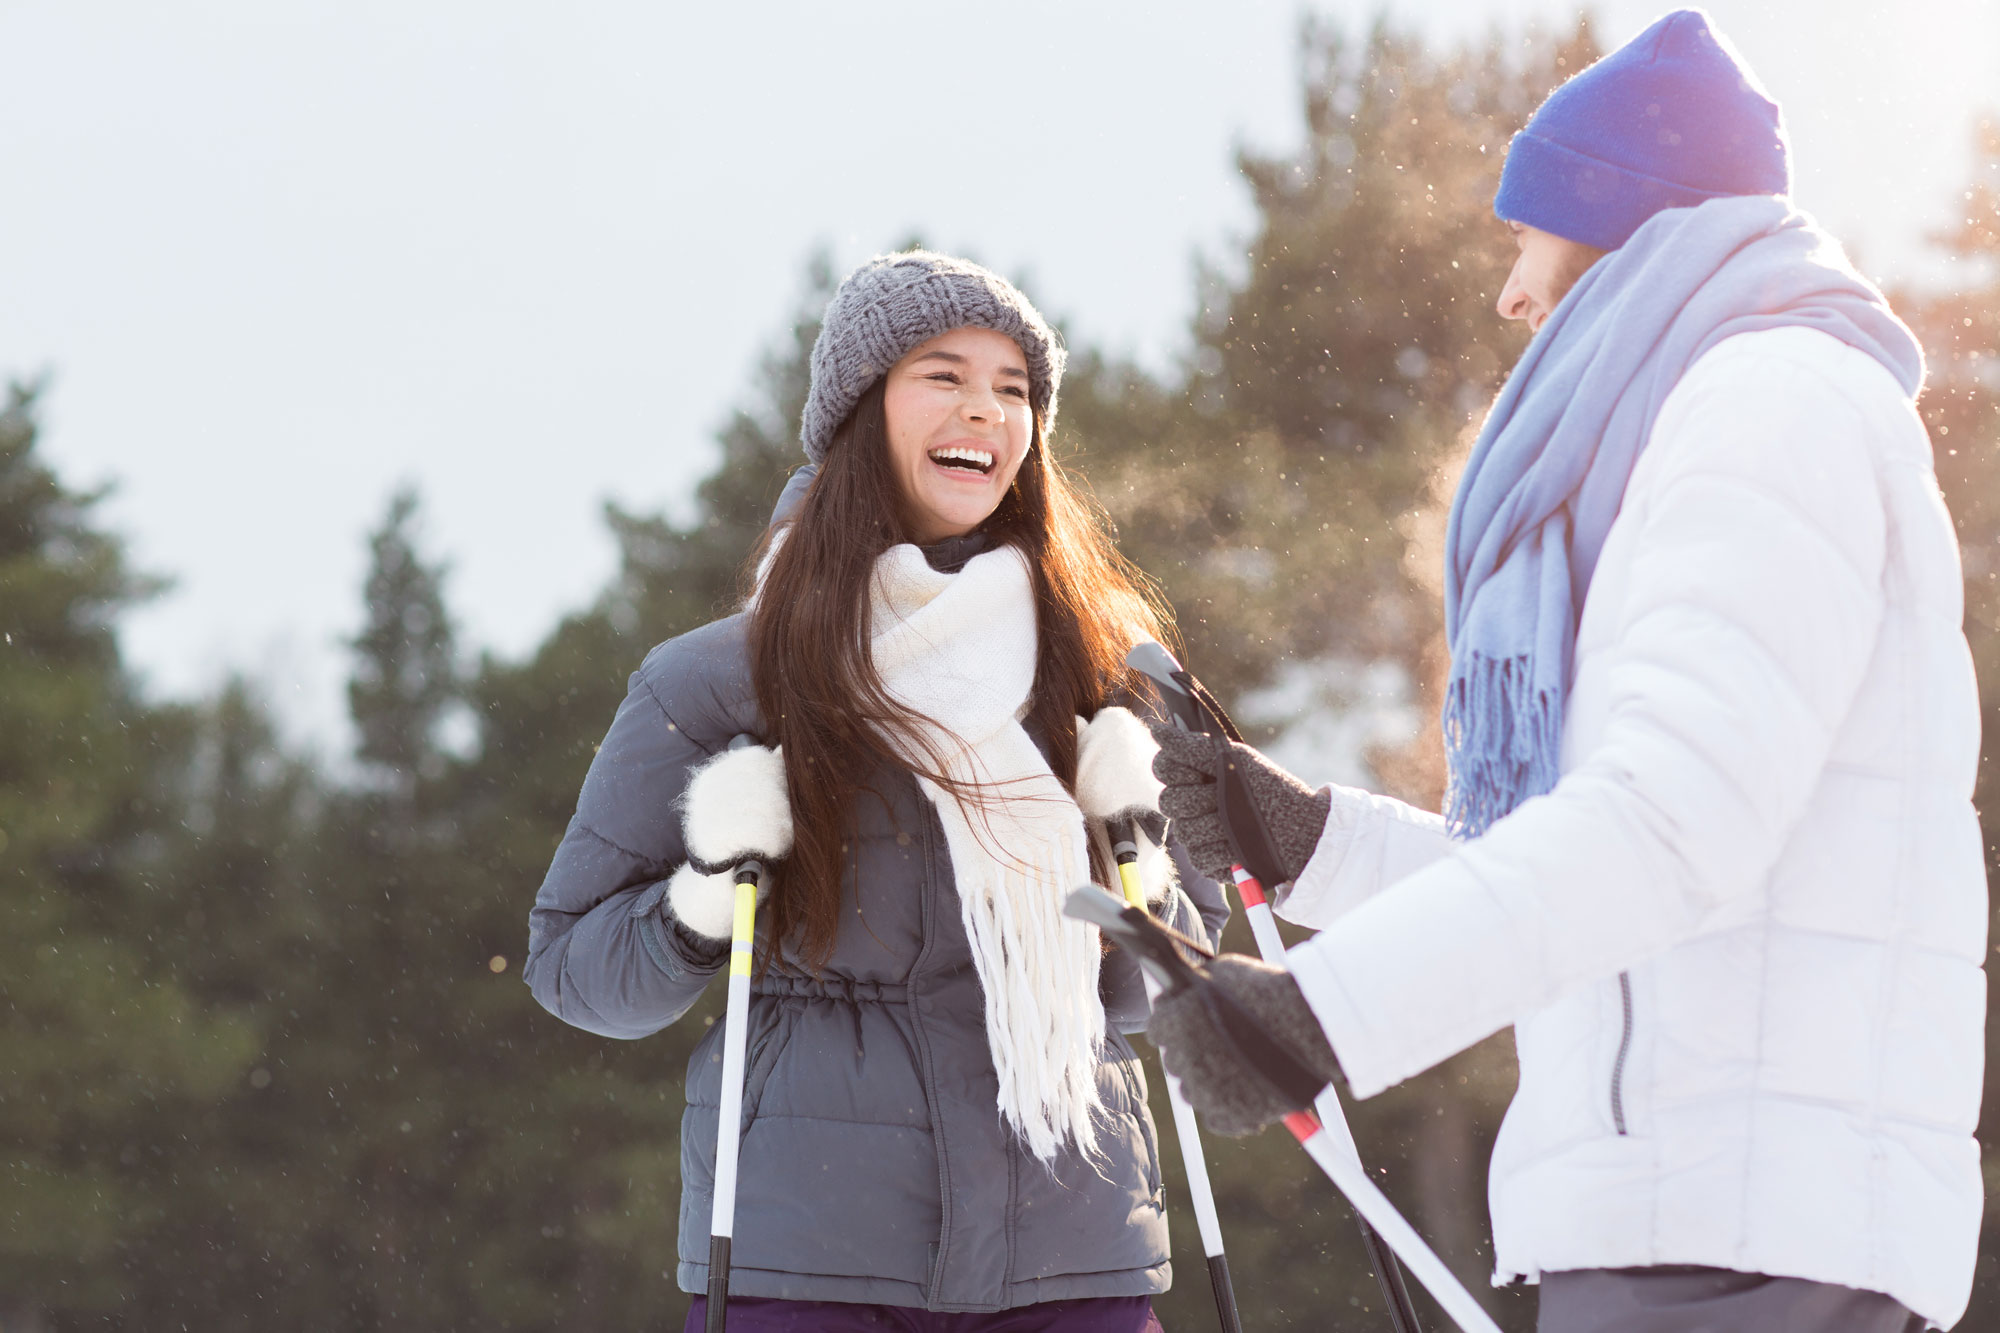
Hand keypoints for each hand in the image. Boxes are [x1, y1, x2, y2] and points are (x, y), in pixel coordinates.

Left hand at [1145, 954, 1343, 1136]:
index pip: (1158, 1029)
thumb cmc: (1269, 991)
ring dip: (1207, 1081)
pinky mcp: (1234, 1116)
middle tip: (1220, 1042)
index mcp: (1175, 1024)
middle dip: (1192, 1051)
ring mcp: (1208, 1093)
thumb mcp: (1223, 972)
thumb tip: (1178, 991)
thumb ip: (1194, 987)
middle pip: (1176, 1062)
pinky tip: (1244, 1092)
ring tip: (1237, 1066)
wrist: (1313, 1022)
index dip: (1174, 1023)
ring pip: (1193, 1092)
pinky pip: (1218, 1120)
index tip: (1190, 1021)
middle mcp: (1185, 1061)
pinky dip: (1228, 1110)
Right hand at [1148, 723, 1329, 886]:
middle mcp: (1190, 803)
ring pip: (1185, 831)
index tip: (1206, 770)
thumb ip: (1191, 747)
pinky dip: (1226, 851)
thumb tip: (1155, 728)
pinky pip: (1200, 856)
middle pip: (1168, 801)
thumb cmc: (1270, 789)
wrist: (1301, 829)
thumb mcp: (1235, 760)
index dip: (1180, 769)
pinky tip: (1243, 848)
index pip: (1163, 767)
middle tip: (1229, 796)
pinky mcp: (1206, 861)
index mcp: (1196, 775)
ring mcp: (1196, 833)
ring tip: (1244, 824)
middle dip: (1203, 798)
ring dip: (1219, 826)